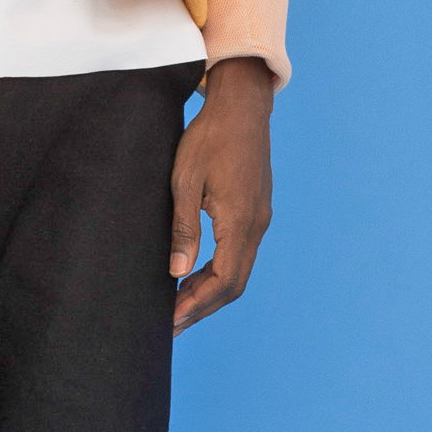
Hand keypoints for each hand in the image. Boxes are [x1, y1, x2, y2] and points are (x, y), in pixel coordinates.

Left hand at [169, 56, 274, 332]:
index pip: (223, 281)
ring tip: (180, 305)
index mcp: (240, 221)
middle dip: (203, 307)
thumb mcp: (184, 182)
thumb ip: (183, 229)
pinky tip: (196, 274)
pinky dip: (219, 272)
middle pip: (234, 284)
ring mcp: (260, 218)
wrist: (241, 107)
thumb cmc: (208, 139)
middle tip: (172, 324)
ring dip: (211, 292)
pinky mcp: (256, 210)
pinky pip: (241, 254)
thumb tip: (177, 272)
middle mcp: (256, 225)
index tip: (171, 320)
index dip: (197, 305)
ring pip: (239, 271)